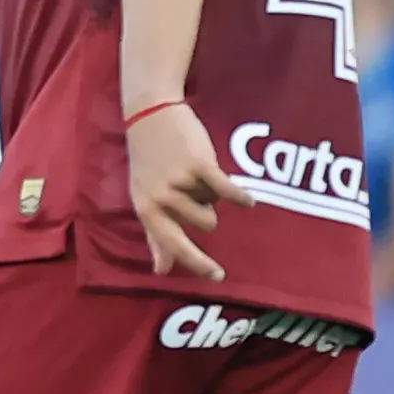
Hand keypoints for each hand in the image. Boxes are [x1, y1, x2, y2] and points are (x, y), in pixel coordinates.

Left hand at [127, 99, 229, 283]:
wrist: (149, 116)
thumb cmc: (149, 162)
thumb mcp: (144, 199)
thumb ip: (155, 235)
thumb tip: (161, 270)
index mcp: (146, 210)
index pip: (173, 246)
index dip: (197, 263)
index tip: (218, 277)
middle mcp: (161, 199)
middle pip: (205, 224)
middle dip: (207, 211)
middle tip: (194, 190)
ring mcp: (179, 181)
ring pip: (215, 204)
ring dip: (212, 192)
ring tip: (195, 174)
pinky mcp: (198, 164)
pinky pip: (226, 189)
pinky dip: (240, 196)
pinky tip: (248, 201)